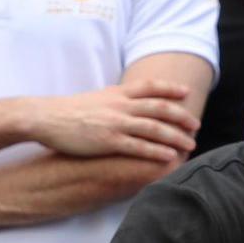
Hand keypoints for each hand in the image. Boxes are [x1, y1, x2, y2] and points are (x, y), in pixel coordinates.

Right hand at [27, 81, 199, 162]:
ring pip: (154, 128)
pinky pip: (139, 146)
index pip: (150, 87)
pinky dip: (157, 151)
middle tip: (196, 124)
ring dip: (175, 136)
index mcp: (117, 93)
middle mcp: (120, 105)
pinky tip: (170, 156)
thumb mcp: (97, 98)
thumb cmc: (69, 111)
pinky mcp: (108, 141)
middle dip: (181, 116)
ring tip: (190, 144)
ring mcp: (115, 123)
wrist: (46, 117)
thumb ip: (116, 100)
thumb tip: (130, 103)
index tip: (186, 92)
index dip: (170, 88)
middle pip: (159, 108)